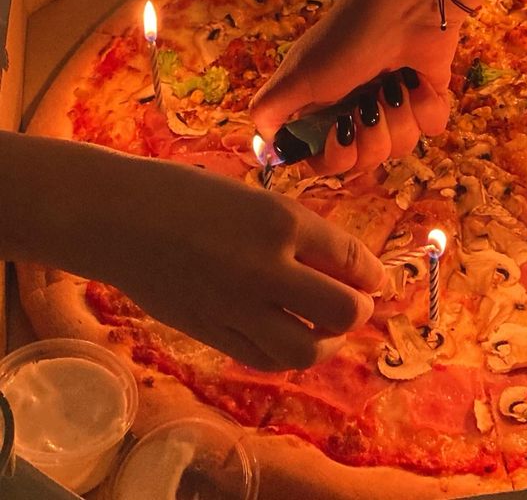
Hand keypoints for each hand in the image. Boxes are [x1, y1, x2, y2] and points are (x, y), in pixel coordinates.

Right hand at [83, 155, 383, 370]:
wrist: (121, 217)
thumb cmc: (188, 193)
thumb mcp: (253, 197)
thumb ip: (296, 232)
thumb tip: (343, 265)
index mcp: (280, 220)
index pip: (350, 257)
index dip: (374, 273)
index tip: (379, 279)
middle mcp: (266, 268)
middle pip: (341, 310)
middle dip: (360, 309)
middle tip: (358, 302)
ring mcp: (238, 306)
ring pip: (306, 348)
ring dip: (328, 341)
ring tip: (327, 328)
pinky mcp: (212, 333)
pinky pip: (265, 358)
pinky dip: (288, 353)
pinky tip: (291, 337)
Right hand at [251, 0, 467, 173]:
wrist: (405, 6)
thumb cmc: (346, 41)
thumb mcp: (295, 77)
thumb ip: (269, 113)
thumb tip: (266, 146)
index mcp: (322, 109)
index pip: (325, 161)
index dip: (333, 159)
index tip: (338, 135)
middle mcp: (356, 110)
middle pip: (363, 161)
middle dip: (370, 139)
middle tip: (368, 105)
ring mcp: (393, 106)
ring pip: (399, 148)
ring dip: (398, 117)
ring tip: (394, 86)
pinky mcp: (427, 98)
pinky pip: (430, 128)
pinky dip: (425, 107)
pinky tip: (417, 82)